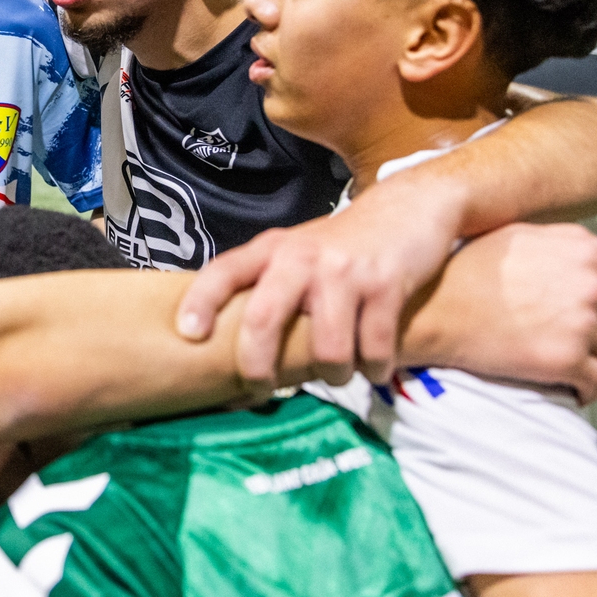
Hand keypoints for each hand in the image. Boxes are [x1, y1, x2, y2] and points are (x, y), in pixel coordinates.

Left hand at [176, 175, 468, 384]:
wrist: (408, 207)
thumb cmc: (340, 244)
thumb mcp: (294, 249)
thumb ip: (264, 283)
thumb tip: (220, 340)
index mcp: (272, 249)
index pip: (224, 272)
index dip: (200, 302)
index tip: (188, 334)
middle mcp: (302, 258)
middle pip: (265, 320)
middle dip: (258, 368)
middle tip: (260, 390)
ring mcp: (345, 272)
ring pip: (329, 350)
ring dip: (333, 375)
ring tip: (338, 373)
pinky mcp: (387, 286)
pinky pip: (376, 349)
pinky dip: (375, 369)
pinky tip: (374, 367)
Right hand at [404, 222, 596, 402]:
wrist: (434, 310)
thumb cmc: (467, 270)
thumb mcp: (519, 235)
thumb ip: (569, 241)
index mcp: (583, 252)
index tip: (586, 309)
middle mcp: (590, 286)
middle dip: (596, 327)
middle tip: (566, 336)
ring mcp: (582, 325)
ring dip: (592, 358)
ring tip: (564, 363)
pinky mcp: (568, 361)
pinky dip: (587, 389)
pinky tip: (570, 388)